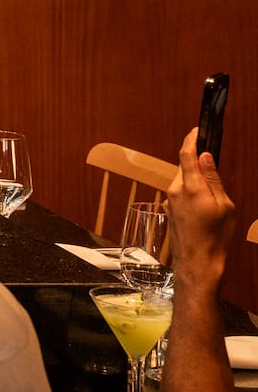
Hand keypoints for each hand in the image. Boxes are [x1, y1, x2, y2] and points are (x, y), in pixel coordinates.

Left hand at [169, 127, 238, 280]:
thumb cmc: (215, 237)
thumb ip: (212, 179)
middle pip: (184, 165)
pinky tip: (203, 206)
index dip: (191, 138)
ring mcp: (169, 199)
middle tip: (213, 165)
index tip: (197, 130)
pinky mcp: (168, 208)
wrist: (197, 262)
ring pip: (182, 179)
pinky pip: (180, 191)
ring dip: (194, 179)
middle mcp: (174, 190)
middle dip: (196, 162)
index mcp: (190, 187)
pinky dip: (190, 190)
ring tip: (213, 195)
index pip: (186, 153)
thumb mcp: (224, 206)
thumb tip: (205, 156)